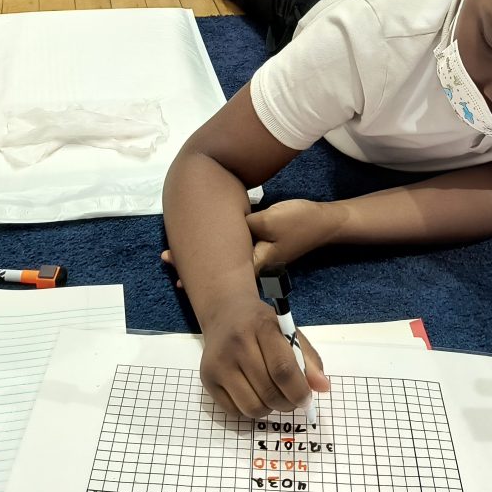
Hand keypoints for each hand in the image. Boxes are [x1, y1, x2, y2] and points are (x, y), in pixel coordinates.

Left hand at [161, 199, 341, 285]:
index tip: (170, 262)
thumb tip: (222, 228)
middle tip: (167, 259)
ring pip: (227, 260)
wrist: (324, 222)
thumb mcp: (268, 220)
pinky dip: (223, 249)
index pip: (218, 271)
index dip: (193, 269)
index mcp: (255, 263)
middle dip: (193, 265)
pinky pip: (238, 250)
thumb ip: (243, 225)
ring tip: (181, 254)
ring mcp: (261, 258)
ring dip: (207, 257)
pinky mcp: (266, 248)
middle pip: (219, 269)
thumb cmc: (297, 222)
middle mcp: (256, 265)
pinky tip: (212, 244)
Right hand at [198, 285, 329, 417]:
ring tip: (272, 395)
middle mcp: (237, 344)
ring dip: (269, 409)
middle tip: (292, 400)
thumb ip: (309, 359)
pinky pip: (234, 412)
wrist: (226, 314)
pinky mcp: (206, 379)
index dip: (299, 390)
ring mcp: (219, 363)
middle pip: (268, 392)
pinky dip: (249, 410)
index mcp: (262, 327)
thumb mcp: (289, 332)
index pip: (283, 369)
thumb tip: (323, 388)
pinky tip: (253, 393)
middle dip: (287, 404)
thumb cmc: (263, 325)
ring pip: (252, 407)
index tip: (307, 399)